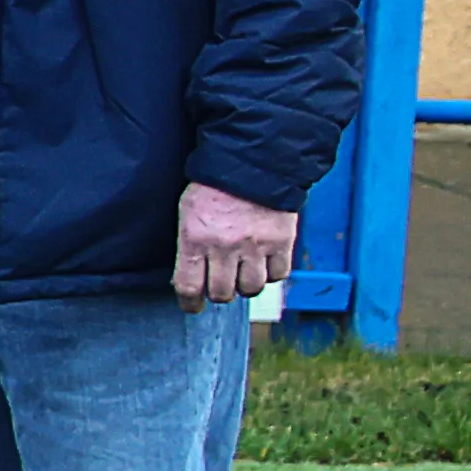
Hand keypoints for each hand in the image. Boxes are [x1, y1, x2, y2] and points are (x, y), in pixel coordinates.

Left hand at [173, 179, 299, 308]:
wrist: (253, 163)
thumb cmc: (214, 187)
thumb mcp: (189, 212)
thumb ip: (190, 244)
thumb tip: (193, 277)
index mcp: (195, 238)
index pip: (189, 286)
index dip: (189, 303)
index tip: (192, 307)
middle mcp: (225, 246)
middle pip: (222, 293)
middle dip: (219, 294)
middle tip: (220, 285)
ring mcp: (255, 246)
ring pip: (251, 288)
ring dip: (245, 285)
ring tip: (242, 273)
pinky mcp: (282, 242)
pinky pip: (278, 275)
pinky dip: (271, 274)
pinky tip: (264, 263)